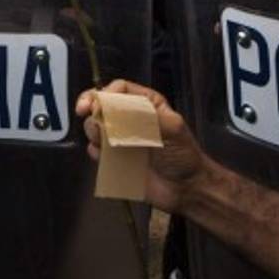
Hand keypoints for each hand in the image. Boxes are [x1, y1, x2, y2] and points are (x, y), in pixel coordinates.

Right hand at [76, 80, 206, 212]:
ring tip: (108, 143)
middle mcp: (129, 117)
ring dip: (95, 132)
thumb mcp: (172, 128)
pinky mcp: (113, 158)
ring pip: (95, 126)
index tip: (95, 105)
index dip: (104, 94)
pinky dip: (96, 152)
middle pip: (101, 104)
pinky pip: (95, 150)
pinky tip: (107, 158)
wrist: (185, 189)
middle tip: (93, 121)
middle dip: (93, 111)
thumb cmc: (183, 155)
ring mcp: (120, 138)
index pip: (118, 89)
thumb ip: (146, 115)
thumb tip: (116, 108)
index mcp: (145, 104)